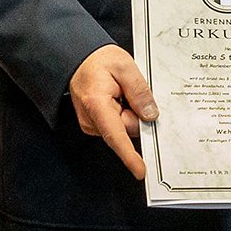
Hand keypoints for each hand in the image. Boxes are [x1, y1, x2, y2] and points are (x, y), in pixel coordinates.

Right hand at [69, 45, 158, 178]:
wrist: (79, 59)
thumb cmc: (97, 61)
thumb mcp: (124, 67)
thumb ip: (139, 91)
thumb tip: (150, 115)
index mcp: (97, 104)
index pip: (116, 136)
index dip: (129, 155)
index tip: (140, 170)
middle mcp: (91, 120)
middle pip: (127, 130)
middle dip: (136, 113)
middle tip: (129, 90)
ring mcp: (93, 124)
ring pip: (124, 127)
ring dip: (129, 111)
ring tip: (120, 91)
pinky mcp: (97, 124)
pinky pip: (119, 125)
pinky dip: (123, 112)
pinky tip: (118, 97)